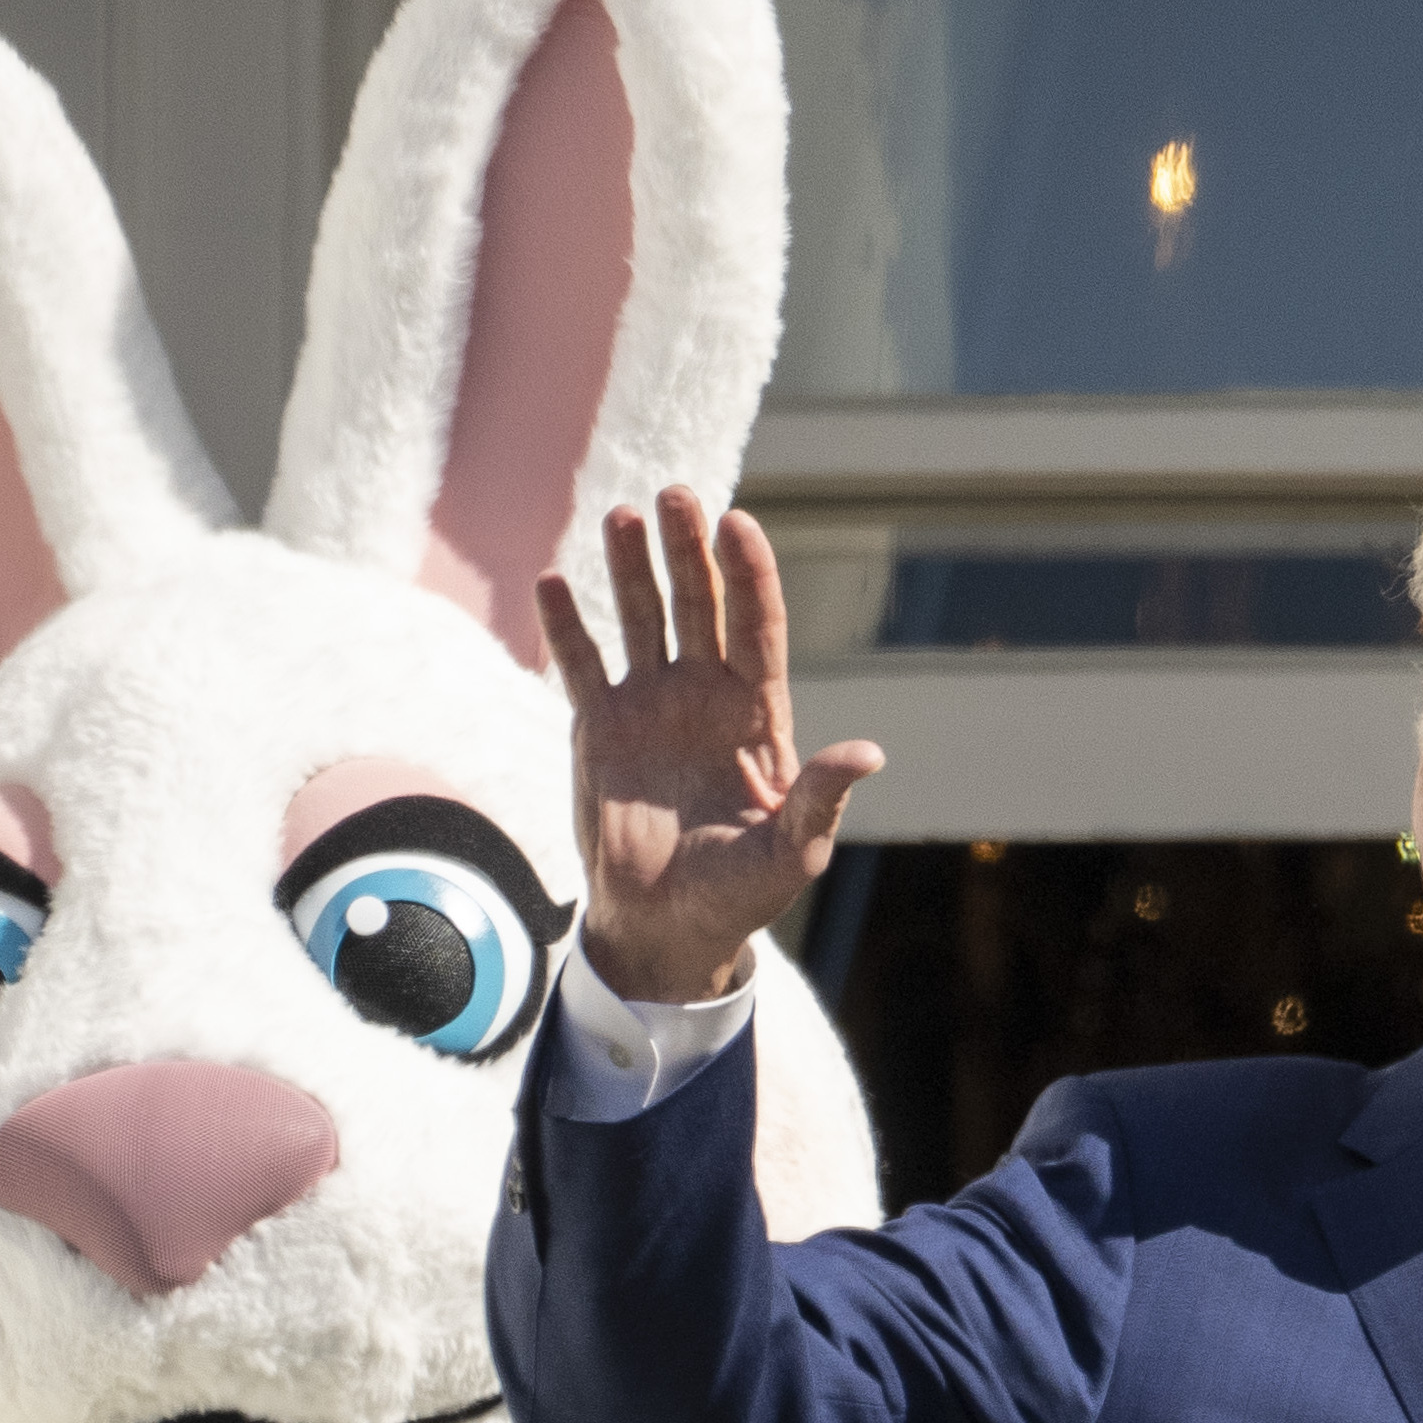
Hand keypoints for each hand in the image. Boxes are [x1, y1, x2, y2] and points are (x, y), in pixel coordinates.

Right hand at [541, 490, 880, 1007]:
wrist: (670, 927)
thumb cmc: (743, 894)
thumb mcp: (795, 850)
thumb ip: (821, 796)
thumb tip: (869, 752)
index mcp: (758, 715)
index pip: (756, 626)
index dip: (749, 574)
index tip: (737, 522)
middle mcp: (705, 696)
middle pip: (700, 606)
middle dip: (687, 550)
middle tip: (674, 495)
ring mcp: (651, 706)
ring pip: (642, 619)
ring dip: (630, 568)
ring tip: (619, 515)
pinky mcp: (600, 728)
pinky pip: (582, 665)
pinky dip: (567, 626)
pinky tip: (552, 583)